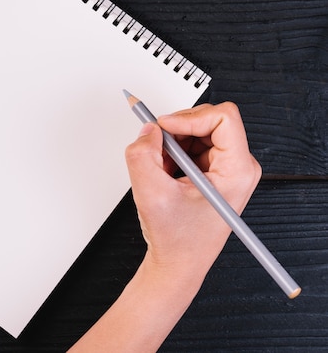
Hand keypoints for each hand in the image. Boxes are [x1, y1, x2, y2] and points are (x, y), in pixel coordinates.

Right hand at [126, 102, 261, 279]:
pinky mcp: (212, 167)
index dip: (189, 117)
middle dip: (176, 131)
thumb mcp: (151, 194)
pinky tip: (166, 173)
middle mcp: (237, 166)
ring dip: (171, 142)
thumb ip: (142, 154)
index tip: (164, 127)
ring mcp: (225, 166)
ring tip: (162, 168)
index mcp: (237, 172)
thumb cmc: (178, 240)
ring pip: (195, 128)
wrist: (177, 263)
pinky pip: (189, 140)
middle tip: (157, 150)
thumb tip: (148, 129)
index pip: (222, 117)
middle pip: (207, 119)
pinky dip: (171, 151)